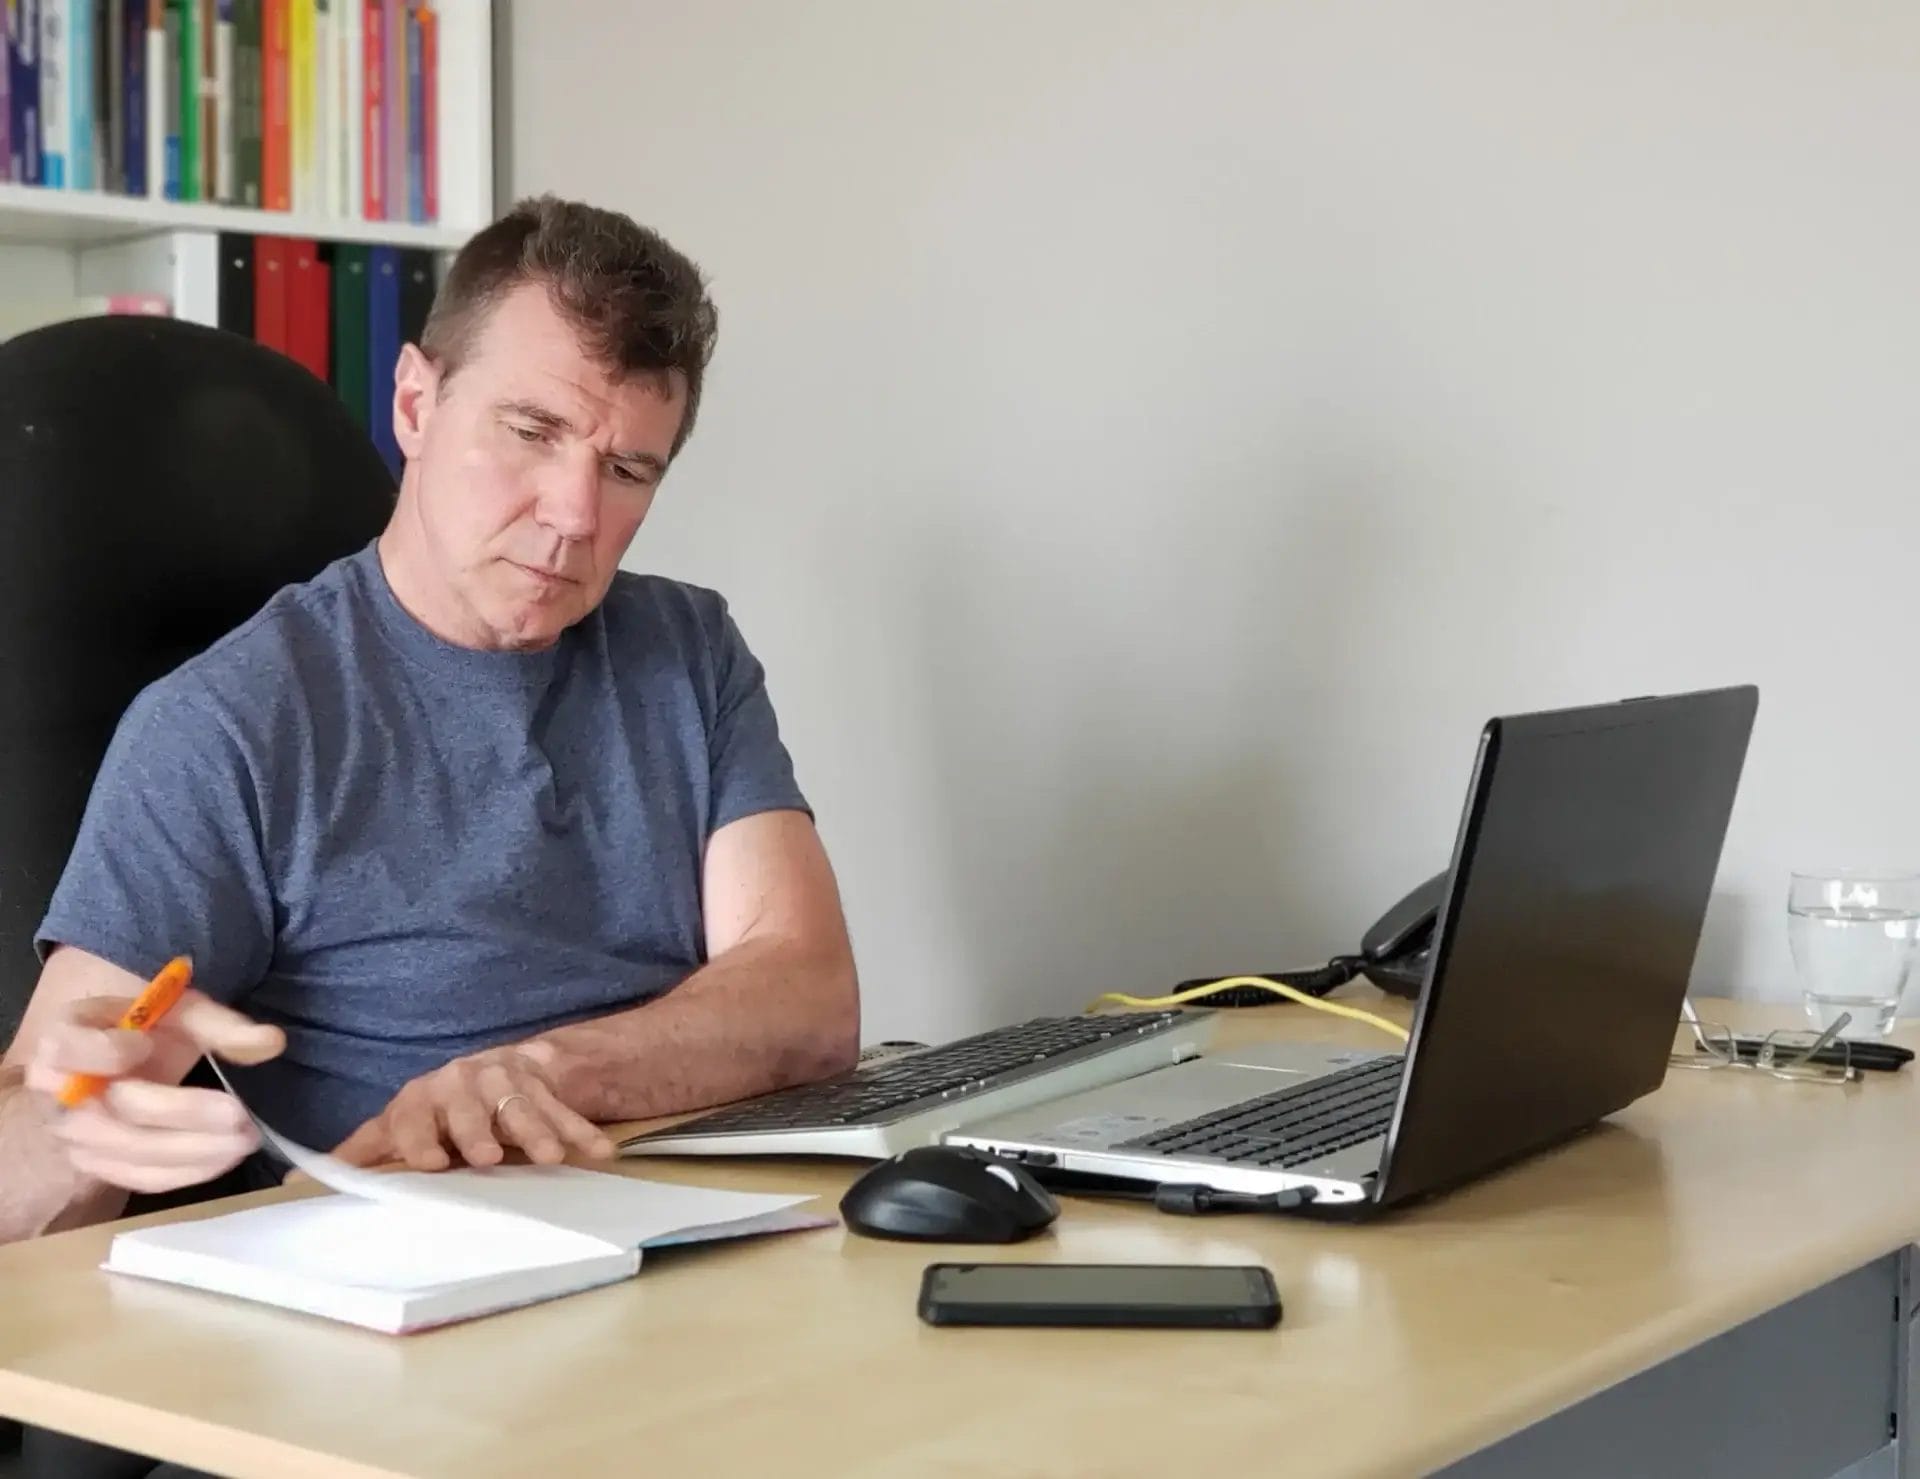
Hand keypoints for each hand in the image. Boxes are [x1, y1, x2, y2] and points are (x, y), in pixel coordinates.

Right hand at [25, 990, 285, 1194]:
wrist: (118, 1056)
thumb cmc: (145, 1027)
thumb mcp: (179, 1011)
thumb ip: (220, 1024)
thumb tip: (271, 1042)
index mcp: (64, 1039)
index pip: (67, 1050)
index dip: (106, 1052)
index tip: (145, 1044)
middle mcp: (58, 1093)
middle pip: (116, 1112)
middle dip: (182, 1114)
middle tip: (238, 1115)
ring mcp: (74, 1135)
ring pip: (131, 1153)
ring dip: (192, 1151)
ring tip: (245, 1140)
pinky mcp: (99, 1165)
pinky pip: (140, 1178)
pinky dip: (186, 1172)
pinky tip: (226, 1158)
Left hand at [330, 1042, 615, 1171]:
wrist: (500, 1070)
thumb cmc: (439, 1112)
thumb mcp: (399, 1126)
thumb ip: (361, 1151)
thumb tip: (294, 1177)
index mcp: (423, 1096)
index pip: (415, 1113)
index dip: (420, 1137)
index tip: (431, 1162)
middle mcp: (463, 1081)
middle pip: (469, 1106)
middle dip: (478, 1129)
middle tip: (488, 1155)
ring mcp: (507, 1081)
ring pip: (520, 1105)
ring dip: (536, 1130)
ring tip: (550, 1155)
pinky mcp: (544, 1087)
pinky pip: (564, 1110)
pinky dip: (581, 1130)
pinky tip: (599, 1151)